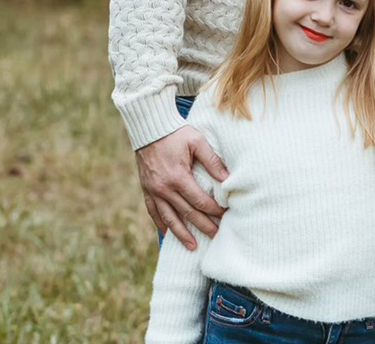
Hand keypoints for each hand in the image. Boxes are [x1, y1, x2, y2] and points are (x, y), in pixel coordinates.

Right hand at [136, 125, 228, 249]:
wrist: (150, 128)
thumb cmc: (177, 133)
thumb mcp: (198, 141)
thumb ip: (212, 161)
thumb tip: (227, 179)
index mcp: (178, 177)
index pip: (199, 201)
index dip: (213, 210)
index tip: (225, 215)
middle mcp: (164, 188)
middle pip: (186, 213)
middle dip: (202, 225)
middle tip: (216, 235)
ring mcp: (153, 191)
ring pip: (169, 218)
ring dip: (181, 233)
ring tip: (192, 246)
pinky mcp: (146, 189)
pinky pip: (153, 211)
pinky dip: (161, 224)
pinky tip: (168, 233)